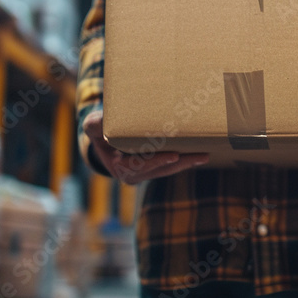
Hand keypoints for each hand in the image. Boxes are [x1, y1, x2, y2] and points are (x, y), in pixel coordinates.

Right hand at [82, 111, 209, 184]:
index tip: (173, 156)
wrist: (102, 141)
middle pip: (161, 169)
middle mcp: (134, 175)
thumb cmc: (99, 132)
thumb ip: (94, 125)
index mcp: (120, 168)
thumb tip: (99, 122)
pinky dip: (184, 160)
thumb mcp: (93, 127)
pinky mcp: (153, 169)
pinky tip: (198, 155)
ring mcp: (145, 173)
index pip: (142, 167)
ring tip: (205, 155)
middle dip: (181, 163)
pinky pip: (170, 166)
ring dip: (187, 163)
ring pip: (169, 169)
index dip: (158, 161)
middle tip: (200, 156)